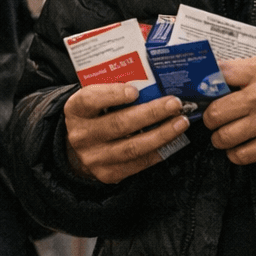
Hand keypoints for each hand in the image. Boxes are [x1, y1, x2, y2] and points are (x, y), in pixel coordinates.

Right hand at [63, 84, 188, 183]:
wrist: (80, 147)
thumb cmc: (95, 114)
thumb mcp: (94, 98)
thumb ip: (113, 89)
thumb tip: (151, 81)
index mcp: (75, 109)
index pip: (90, 99)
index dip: (113, 94)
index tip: (135, 90)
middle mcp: (81, 135)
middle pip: (119, 124)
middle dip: (151, 112)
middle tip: (174, 104)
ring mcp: (94, 157)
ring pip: (132, 147)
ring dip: (161, 134)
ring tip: (180, 122)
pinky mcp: (108, 174)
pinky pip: (138, 163)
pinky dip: (159, 151)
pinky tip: (173, 140)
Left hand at [202, 57, 255, 164]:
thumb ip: (247, 68)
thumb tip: (217, 71)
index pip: (218, 75)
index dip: (203, 84)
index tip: (199, 92)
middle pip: (214, 111)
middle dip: (209, 119)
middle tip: (213, 120)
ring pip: (224, 136)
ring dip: (219, 139)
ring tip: (224, 136)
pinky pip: (241, 155)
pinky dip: (235, 154)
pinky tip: (239, 149)